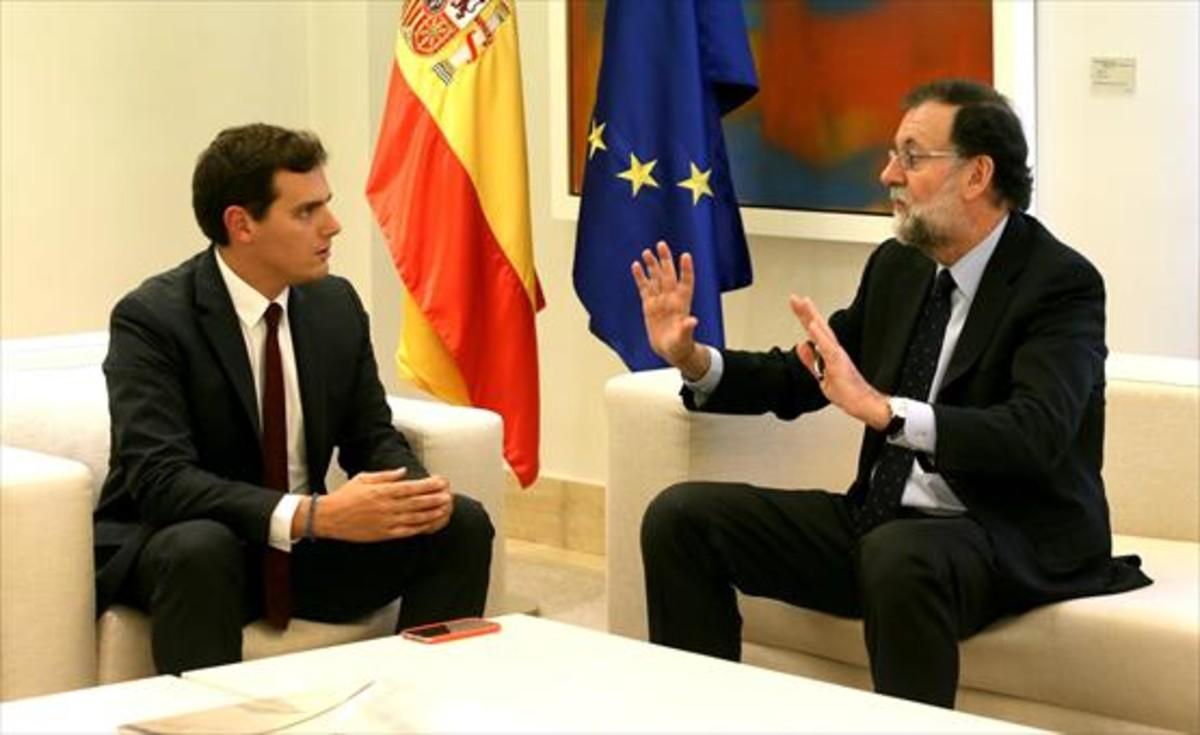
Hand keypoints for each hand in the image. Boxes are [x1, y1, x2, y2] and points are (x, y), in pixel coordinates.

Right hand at [314, 468, 453, 541]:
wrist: (328, 517)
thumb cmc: (345, 496)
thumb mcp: (364, 478)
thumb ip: (386, 475)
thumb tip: (403, 472)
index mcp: (382, 491)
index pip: (411, 487)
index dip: (428, 485)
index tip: (441, 482)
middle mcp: (387, 506)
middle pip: (417, 502)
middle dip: (435, 499)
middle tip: (449, 496)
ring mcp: (386, 521)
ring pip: (415, 517)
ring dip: (432, 513)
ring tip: (445, 510)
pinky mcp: (384, 534)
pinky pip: (406, 531)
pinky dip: (420, 528)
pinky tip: (430, 524)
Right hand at [630, 241, 709, 378]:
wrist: (670, 350)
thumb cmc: (680, 345)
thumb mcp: (684, 339)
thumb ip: (687, 329)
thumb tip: (692, 321)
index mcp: (682, 304)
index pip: (686, 282)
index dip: (686, 270)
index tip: (685, 256)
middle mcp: (671, 298)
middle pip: (668, 275)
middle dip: (665, 260)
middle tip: (661, 245)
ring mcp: (660, 300)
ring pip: (656, 278)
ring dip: (653, 265)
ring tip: (647, 252)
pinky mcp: (649, 305)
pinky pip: (644, 288)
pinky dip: (640, 277)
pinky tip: (636, 266)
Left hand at [789, 296, 890, 430]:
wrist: (861, 404)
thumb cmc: (847, 392)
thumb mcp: (821, 376)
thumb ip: (811, 361)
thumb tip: (801, 346)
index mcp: (829, 353)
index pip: (814, 331)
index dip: (804, 317)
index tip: (796, 304)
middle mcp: (833, 350)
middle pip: (817, 326)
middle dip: (805, 311)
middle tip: (795, 298)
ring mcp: (837, 355)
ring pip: (823, 332)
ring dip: (813, 317)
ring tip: (804, 303)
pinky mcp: (839, 363)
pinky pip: (827, 346)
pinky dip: (820, 335)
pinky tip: (813, 325)